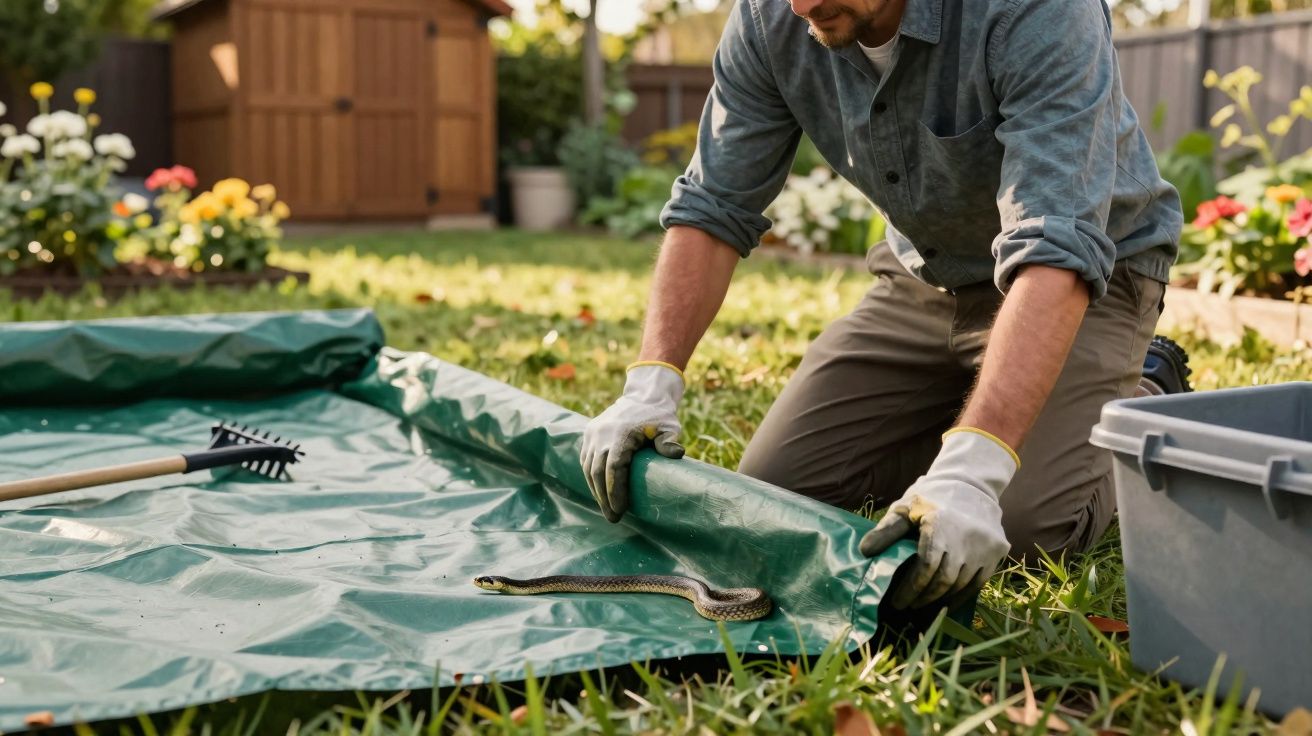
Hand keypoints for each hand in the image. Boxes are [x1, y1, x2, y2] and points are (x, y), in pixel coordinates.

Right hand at [580, 363, 685, 521]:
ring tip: (607, 509)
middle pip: (597, 472)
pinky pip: (586, 459)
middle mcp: (602, 433)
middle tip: (613, 518)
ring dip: (596, 490)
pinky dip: (591, 477)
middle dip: (604, 498)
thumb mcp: (669, 426)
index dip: (614, 491)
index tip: (620, 510)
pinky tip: (599, 492)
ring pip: (588, 467)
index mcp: (621, 433)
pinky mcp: (589, 434)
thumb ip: (669, 441)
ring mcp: (593, 433)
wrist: (643, 395)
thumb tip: (677, 454)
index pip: (614, 467)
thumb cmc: (660, 415)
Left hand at [859, 428, 1017, 608]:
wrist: (971, 483)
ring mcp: (985, 547)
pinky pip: (979, 582)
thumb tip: (864, 552)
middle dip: (924, 597)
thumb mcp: (905, 508)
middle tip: (909, 606)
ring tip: (925, 603)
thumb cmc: (931, 497)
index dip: (910, 589)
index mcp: (940, 526)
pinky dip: (962, 595)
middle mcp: (966, 539)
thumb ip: (886, 530)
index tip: (898, 602)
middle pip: (943, 580)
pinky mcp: (997, 551)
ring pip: (962, 584)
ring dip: (941, 598)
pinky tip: (947, 600)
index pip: (925, 568)